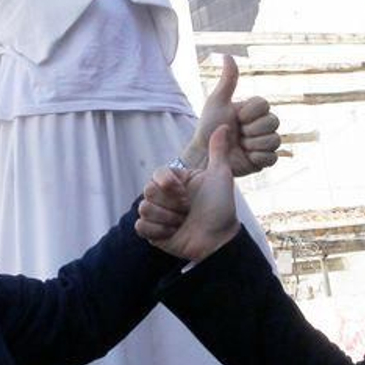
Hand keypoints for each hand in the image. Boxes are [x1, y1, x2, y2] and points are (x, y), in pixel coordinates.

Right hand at [137, 126, 239, 260]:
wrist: (220, 239)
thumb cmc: (221, 207)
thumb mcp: (220, 175)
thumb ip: (218, 150)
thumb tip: (223, 126)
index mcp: (176, 181)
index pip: (157, 174)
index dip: (169, 184)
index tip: (185, 194)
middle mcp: (164, 196)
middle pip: (148, 191)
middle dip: (171, 203)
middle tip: (187, 210)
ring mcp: (158, 214)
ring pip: (144, 209)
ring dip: (167, 218)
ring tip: (183, 223)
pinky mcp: (153, 233)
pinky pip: (141, 226)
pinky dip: (158, 231)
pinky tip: (174, 233)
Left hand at [181, 55, 280, 177]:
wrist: (205, 155)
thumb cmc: (209, 127)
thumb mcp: (217, 101)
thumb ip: (228, 80)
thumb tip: (227, 55)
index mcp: (254, 110)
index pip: (265, 104)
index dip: (250, 113)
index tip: (236, 118)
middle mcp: (262, 125)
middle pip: (274, 122)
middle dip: (252, 130)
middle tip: (238, 133)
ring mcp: (264, 143)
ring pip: (275, 140)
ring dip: (254, 144)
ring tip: (241, 146)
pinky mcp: (264, 161)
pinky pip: (273, 158)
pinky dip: (258, 158)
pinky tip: (246, 157)